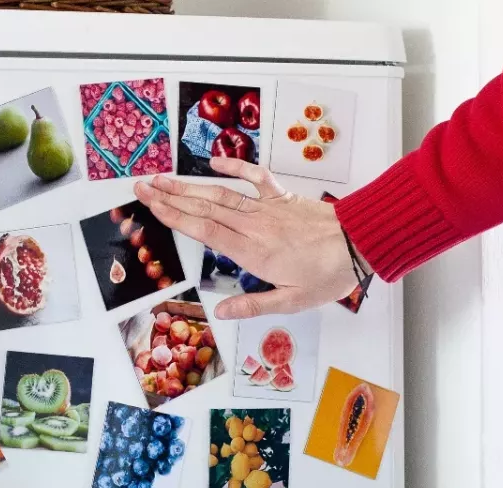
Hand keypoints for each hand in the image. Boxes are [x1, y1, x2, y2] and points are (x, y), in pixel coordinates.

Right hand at [133, 157, 365, 318]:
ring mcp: (266, 209)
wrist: (360, 244)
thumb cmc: (328, 275)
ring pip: (221, 193)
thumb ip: (253, 304)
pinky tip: (214, 162)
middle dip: (170, 197)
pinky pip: (255, 177)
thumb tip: (221, 311)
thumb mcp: (292, 301)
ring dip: (190, 185)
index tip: (151, 206)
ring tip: (163, 178)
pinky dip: (235, 167)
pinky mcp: (281, 198)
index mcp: (252, 253)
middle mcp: (254, 226)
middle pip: (204, 208)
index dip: (175, 216)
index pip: (204, 231)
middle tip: (142, 187)